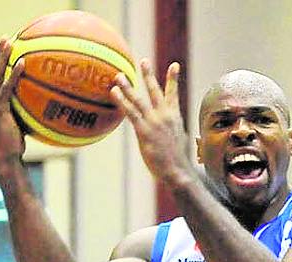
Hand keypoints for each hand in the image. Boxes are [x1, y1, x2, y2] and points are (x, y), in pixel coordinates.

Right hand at [0, 38, 25, 170]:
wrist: (8, 158)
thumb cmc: (17, 143)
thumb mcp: (23, 122)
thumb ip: (27, 109)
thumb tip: (45, 102)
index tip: (6, 46)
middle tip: (6, 38)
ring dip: (1, 57)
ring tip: (9, 43)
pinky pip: (6, 89)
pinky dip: (13, 75)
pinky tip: (22, 64)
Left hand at [110, 60, 193, 184]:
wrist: (177, 170)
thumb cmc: (176, 161)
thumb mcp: (177, 142)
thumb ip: (171, 132)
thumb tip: (168, 134)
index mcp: (175, 117)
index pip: (174, 94)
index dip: (173, 79)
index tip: (174, 65)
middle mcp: (165, 116)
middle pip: (155, 91)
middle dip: (149, 75)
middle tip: (143, 61)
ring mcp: (154, 122)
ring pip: (139, 99)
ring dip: (128, 86)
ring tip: (119, 75)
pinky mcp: (144, 131)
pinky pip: (130, 112)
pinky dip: (122, 101)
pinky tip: (114, 93)